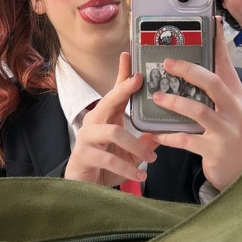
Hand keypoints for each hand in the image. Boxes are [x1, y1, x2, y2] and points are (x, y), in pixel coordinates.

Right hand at [64, 53, 156, 186]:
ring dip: (136, 145)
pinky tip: (140, 176)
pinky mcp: (85, 154)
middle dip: (124, 88)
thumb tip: (159, 134)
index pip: (115, 91)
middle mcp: (95, 121)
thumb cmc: (105, 164)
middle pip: (109, 100)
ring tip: (151, 158)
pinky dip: (127, 168)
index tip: (128, 55)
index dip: (122, 73)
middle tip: (138, 80)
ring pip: (114, 131)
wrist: (83, 186)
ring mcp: (87, 136)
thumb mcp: (128, 152)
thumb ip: (142, 141)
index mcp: (107, 116)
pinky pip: (109, 158)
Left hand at [151, 17, 241, 191]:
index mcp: (236, 95)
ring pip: (200, 110)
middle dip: (189, 70)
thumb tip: (203, 57)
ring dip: (175, 101)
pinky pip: (187, 139)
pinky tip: (154, 132)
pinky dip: (168, 135)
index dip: (218, 44)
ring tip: (157, 97)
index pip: (227, 64)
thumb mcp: (228, 107)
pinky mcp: (214, 150)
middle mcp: (235, 110)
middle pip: (213, 83)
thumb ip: (216, 85)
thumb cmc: (228, 133)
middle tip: (167, 63)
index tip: (210, 22)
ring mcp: (226, 131)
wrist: (241, 173)